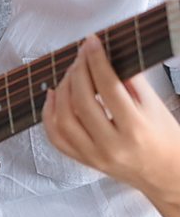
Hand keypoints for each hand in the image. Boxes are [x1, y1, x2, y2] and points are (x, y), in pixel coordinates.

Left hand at [43, 34, 179, 201]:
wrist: (168, 175)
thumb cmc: (165, 138)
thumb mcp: (155, 106)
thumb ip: (131, 81)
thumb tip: (107, 55)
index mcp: (136, 129)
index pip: (109, 88)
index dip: (97, 61)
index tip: (92, 42)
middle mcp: (112, 146)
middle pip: (82, 102)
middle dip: (78, 72)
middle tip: (81, 56)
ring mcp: (95, 156)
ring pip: (63, 120)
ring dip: (62, 90)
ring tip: (71, 73)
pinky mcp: (84, 162)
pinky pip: (56, 137)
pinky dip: (49, 114)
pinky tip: (53, 95)